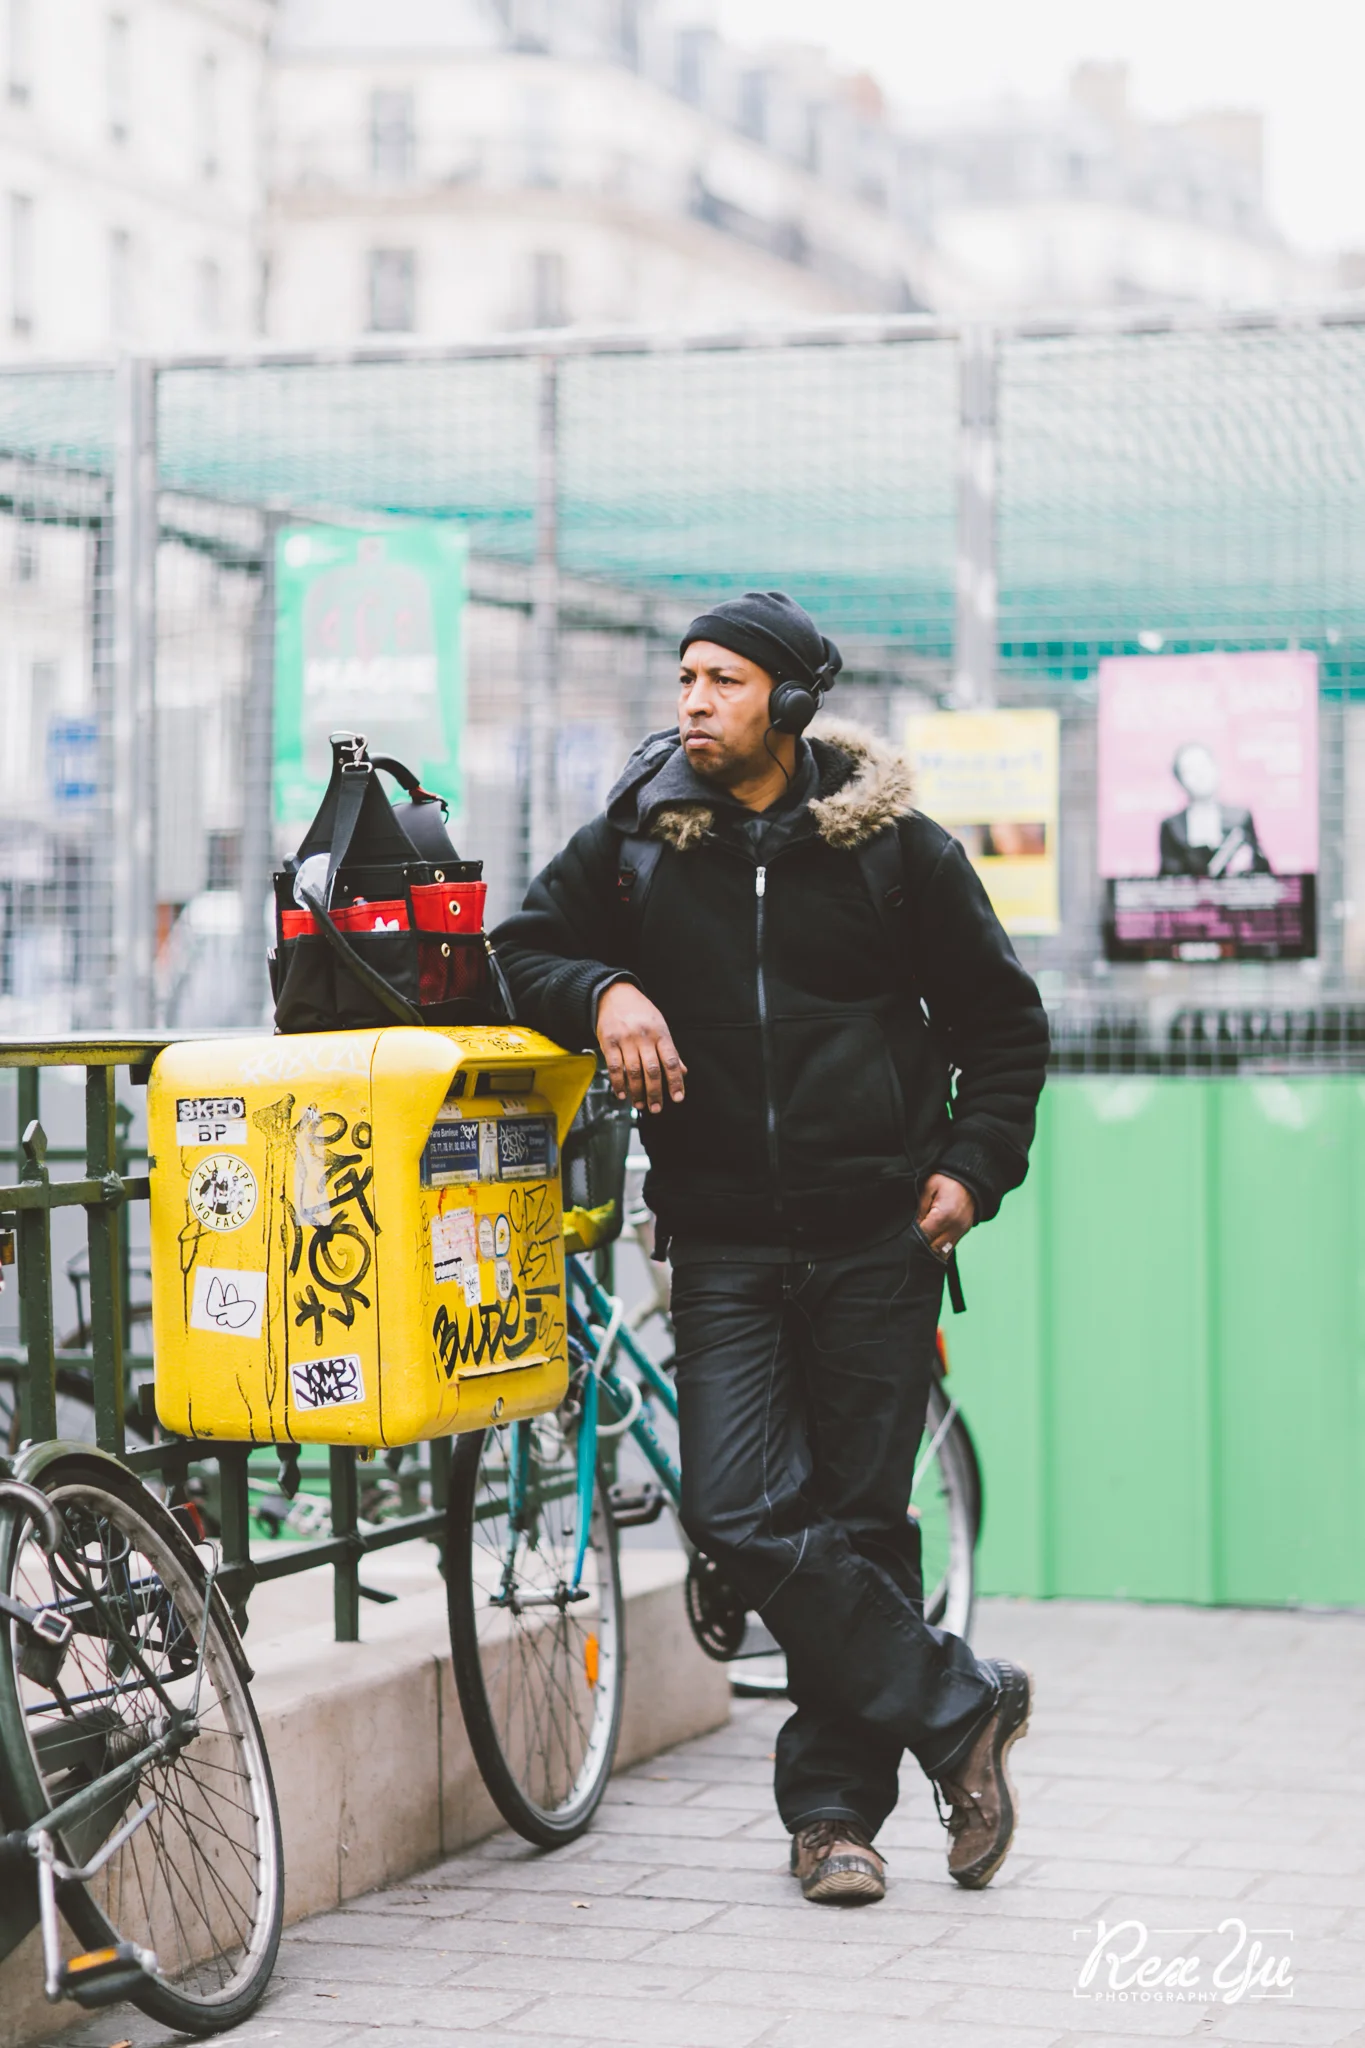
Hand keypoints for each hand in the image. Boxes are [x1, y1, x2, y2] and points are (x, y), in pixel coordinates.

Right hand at [596, 981, 686, 1114]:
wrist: (614, 994)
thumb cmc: (640, 1012)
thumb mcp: (660, 1026)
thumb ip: (670, 1051)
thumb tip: (682, 1072)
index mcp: (660, 1033)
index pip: (671, 1061)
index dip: (675, 1081)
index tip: (677, 1098)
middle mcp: (644, 1036)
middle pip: (651, 1070)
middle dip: (655, 1092)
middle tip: (656, 1108)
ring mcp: (625, 1039)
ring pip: (632, 1071)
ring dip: (637, 1091)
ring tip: (640, 1104)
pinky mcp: (608, 1041)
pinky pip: (613, 1067)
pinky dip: (618, 1083)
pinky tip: (622, 1094)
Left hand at [917, 1174, 975, 1257]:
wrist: (971, 1178)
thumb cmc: (948, 1180)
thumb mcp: (929, 1188)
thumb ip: (921, 1209)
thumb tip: (914, 1227)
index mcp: (943, 1216)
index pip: (924, 1236)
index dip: (913, 1239)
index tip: (905, 1237)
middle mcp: (954, 1227)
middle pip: (933, 1248)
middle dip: (920, 1248)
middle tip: (910, 1244)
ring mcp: (961, 1231)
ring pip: (943, 1252)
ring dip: (931, 1251)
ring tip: (920, 1246)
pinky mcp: (964, 1232)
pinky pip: (950, 1248)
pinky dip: (940, 1249)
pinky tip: (931, 1246)